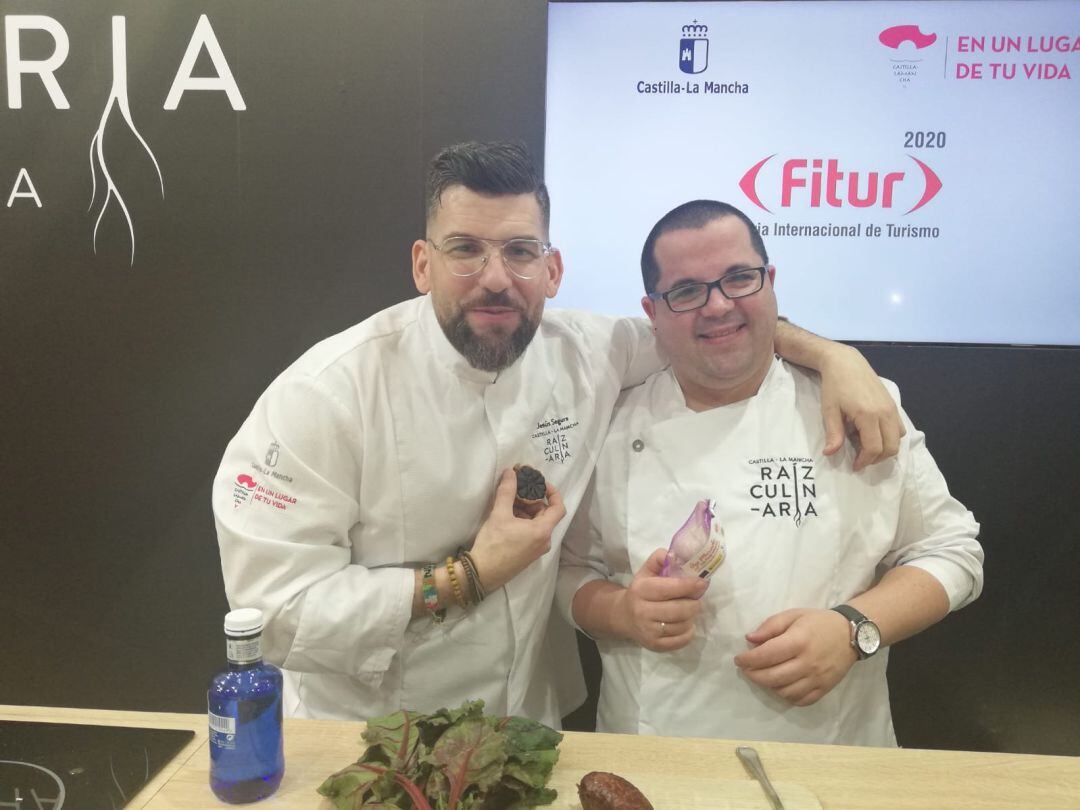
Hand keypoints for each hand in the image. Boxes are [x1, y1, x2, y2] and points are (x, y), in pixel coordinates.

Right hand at [469, 469, 565, 591]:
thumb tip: (511, 472)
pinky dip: (522, 522)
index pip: (558, 508)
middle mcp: (544, 541)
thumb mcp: (499, 514)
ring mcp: (536, 550)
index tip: (540, 483)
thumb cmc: (493, 544)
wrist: (482, 573)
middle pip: (546, 514)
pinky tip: (507, 517)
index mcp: (543, 531)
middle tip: (517, 491)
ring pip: (537, 523)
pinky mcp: (528, 555)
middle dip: (532, 500)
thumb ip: (507, 491)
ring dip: (525, 511)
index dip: (553, 493)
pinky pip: (531, 533)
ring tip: (508, 503)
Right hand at [614, 548, 708, 651]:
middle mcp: (642, 611)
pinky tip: (685, 624)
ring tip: (688, 611)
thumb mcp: (646, 571)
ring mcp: (649, 631)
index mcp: (641, 590)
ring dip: (691, 617)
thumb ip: (660, 558)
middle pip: (680, 609)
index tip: (702, 583)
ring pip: (682, 625)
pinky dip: (689, 632)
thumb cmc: (641, 591)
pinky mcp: (655, 646)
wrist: (624, 617)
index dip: (689, 585)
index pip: (670, 588)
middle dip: (694, 603)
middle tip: (696, 599)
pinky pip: (682, 640)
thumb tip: (676, 554)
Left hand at [733, 608, 855, 705]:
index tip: (738, 659)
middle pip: (772, 677)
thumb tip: (750, 639)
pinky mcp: (824, 688)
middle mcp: (807, 662)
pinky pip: (801, 700)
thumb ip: (770, 626)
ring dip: (769, 686)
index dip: (748, 660)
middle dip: (753, 675)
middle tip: (747, 670)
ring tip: (764, 676)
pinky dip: (787, 696)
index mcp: (798, 641)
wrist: (851, 634)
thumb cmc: (818, 622)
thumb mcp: (793, 615)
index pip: (766, 655)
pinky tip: (781, 686)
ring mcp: (817, 678)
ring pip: (785, 692)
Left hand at [819, 344, 904, 469]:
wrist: (845, 363)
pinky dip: (889, 437)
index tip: (854, 466)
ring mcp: (892, 408)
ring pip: (898, 439)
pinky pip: (899, 428)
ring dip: (884, 448)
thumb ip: (833, 434)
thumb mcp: (829, 411)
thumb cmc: (834, 386)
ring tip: (864, 444)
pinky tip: (872, 433)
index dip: (864, 461)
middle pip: (891, 448)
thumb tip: (829, 454)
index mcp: (868, 415)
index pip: (874, 448)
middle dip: (876, 458)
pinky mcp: (893, 404)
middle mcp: (885, 413)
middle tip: (860, 458)